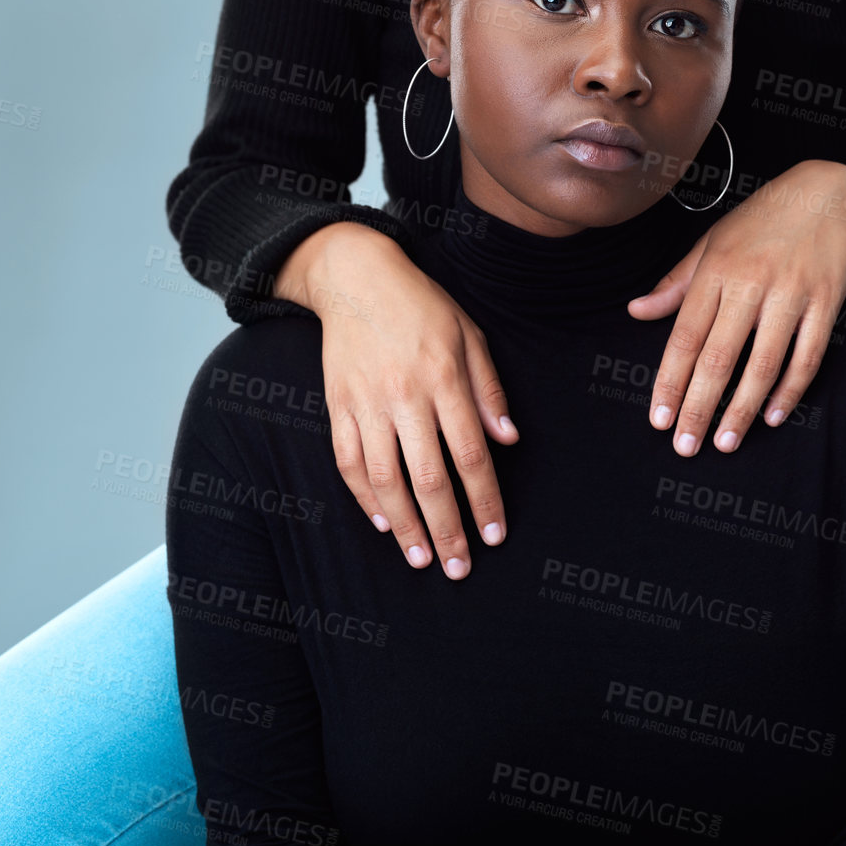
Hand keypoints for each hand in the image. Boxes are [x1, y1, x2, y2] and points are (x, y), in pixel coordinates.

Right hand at [275, 222, 517, 578]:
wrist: (356, 278)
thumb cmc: (422, 306)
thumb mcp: (469, 335)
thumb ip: (488, 390)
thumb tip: (508, 441)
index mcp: (444, 377)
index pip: (471, 454)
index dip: (485, 500)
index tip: (495, 534)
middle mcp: (404, 394)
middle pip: (430, 477)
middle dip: (448, 529)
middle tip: (460, 567)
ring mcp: (366, 403)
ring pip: (386, 479)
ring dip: (405, 525)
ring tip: (421, 558)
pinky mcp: (337, 406)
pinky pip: (349, 462)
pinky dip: (365, 497)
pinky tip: (383, 522)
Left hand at [627, 161, 845, 456]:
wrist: (827, 193)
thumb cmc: (761, 221)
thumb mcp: (712, 242)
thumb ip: (676, 283)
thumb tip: (636, 311)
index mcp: (716, 268)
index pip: (685, 335)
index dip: (670, 380)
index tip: (659, 419)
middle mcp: (750, 281)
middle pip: (719, 356)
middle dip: (699, 407)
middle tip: (685, 447)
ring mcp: (791, 292)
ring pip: (763, 363)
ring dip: (742, 409)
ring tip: (726, 442)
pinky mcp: (826, 300)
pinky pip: (807, 355)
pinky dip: (790, 390)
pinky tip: (772, 415)